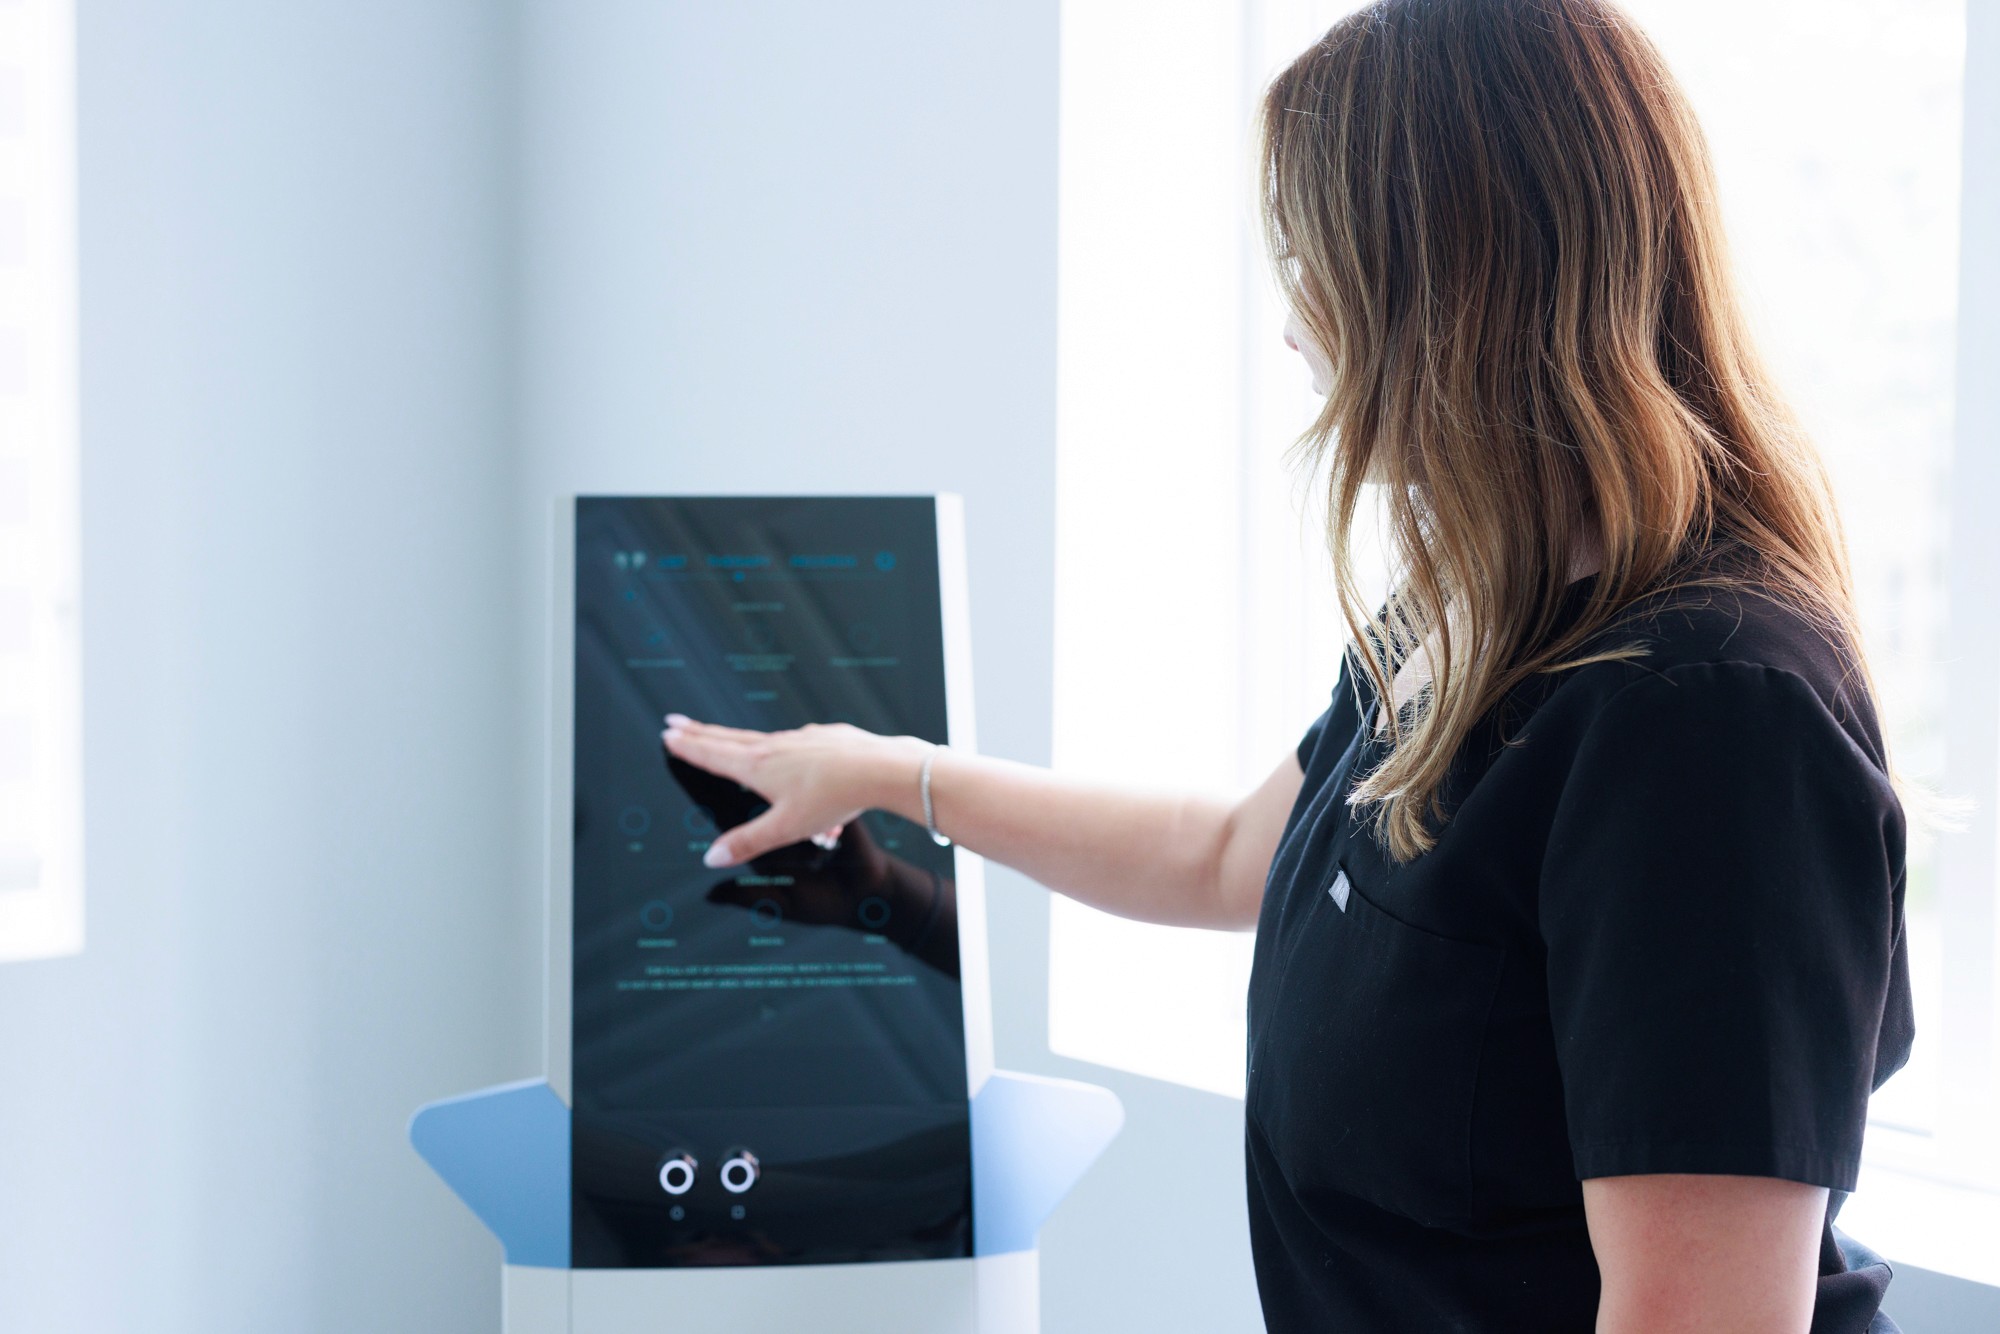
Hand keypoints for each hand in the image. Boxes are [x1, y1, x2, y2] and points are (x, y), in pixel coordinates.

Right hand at [660, 714, 925, 867]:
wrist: (880, 768)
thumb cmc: (835, 796)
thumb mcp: (786, 828)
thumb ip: (748, 842)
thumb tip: (713, 857)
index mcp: (758, 766)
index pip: (712, 754)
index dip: (688, 746)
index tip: (668, 734)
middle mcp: (776, 745)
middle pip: (729, 738)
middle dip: (701, 733)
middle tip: (678, 723)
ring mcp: (801, 739)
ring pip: (762, 740)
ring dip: (739, 741)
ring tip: (727, 742)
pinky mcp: (825, 738)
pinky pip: (797, 746)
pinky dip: (784, 751)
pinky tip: (791, 757)